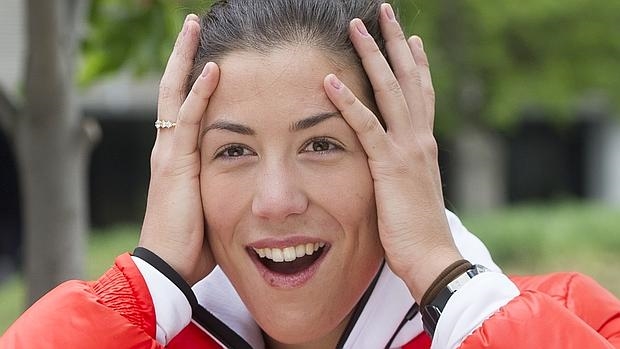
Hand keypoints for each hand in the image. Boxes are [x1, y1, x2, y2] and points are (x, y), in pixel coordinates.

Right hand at [139, 15, 219, 285]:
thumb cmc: (192, 241)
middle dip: (183, 54)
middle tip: (193, 24)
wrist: (169, 266)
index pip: (182, 103)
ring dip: (187, 58)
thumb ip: (222, 182)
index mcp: (176, 155)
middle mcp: (167, 146)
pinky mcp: (175, 163)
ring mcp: (168, 152)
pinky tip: (213, 68)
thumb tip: (250, 178)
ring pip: (175, 92)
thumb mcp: (211, 204)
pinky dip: (199, 92)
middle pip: (173, 87)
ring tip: (194, 26)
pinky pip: (188, 119)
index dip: (192, 76)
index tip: (208, 52)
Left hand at [323, 4, 462, 300]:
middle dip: (395, 42)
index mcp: (424, 144)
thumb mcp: (411, 191)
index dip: (415, 63)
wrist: (431, 257)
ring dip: (372, 55)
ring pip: (390, 90)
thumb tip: (393, 163)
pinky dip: (347, 102)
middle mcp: (420, 138)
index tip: (408, 38)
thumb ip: (402, 170)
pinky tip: (328, 81)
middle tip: (384, 11)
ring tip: (358, 25)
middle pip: (408, 79)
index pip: (421, 93)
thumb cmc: (417, 230)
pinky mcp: (389, 166)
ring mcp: (407, 149)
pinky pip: (365, 126)